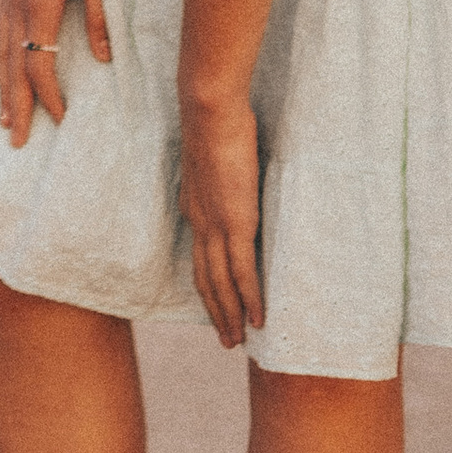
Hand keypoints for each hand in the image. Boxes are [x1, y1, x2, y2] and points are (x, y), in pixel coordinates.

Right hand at [0, 0, 111, 143]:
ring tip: (2, 118)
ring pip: (0, 52)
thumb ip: (99, 14)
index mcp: (41, 2)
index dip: (49, 95)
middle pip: (14, 67)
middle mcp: (16, 4)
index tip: (60, 119)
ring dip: (2, 88)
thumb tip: (106, 59)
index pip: (41, 63)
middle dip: (17, 105)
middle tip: (16, 142)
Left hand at [178, 98, 265, 347]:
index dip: (208, 282)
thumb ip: (224, 171)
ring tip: (238, 341)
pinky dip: (250, 299)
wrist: (209, 111)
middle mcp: (200, 222)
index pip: (199, 255)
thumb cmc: (217, 121)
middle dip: (216, 311)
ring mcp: (216, 226)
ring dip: (230, 315)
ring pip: (220, 284)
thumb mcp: (216, 152)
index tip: (216, 302)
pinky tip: (258, 319)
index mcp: (193, 206)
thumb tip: (236, 171)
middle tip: (226, 338)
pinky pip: (242, 272)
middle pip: (205, 279)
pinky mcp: (235, 224)